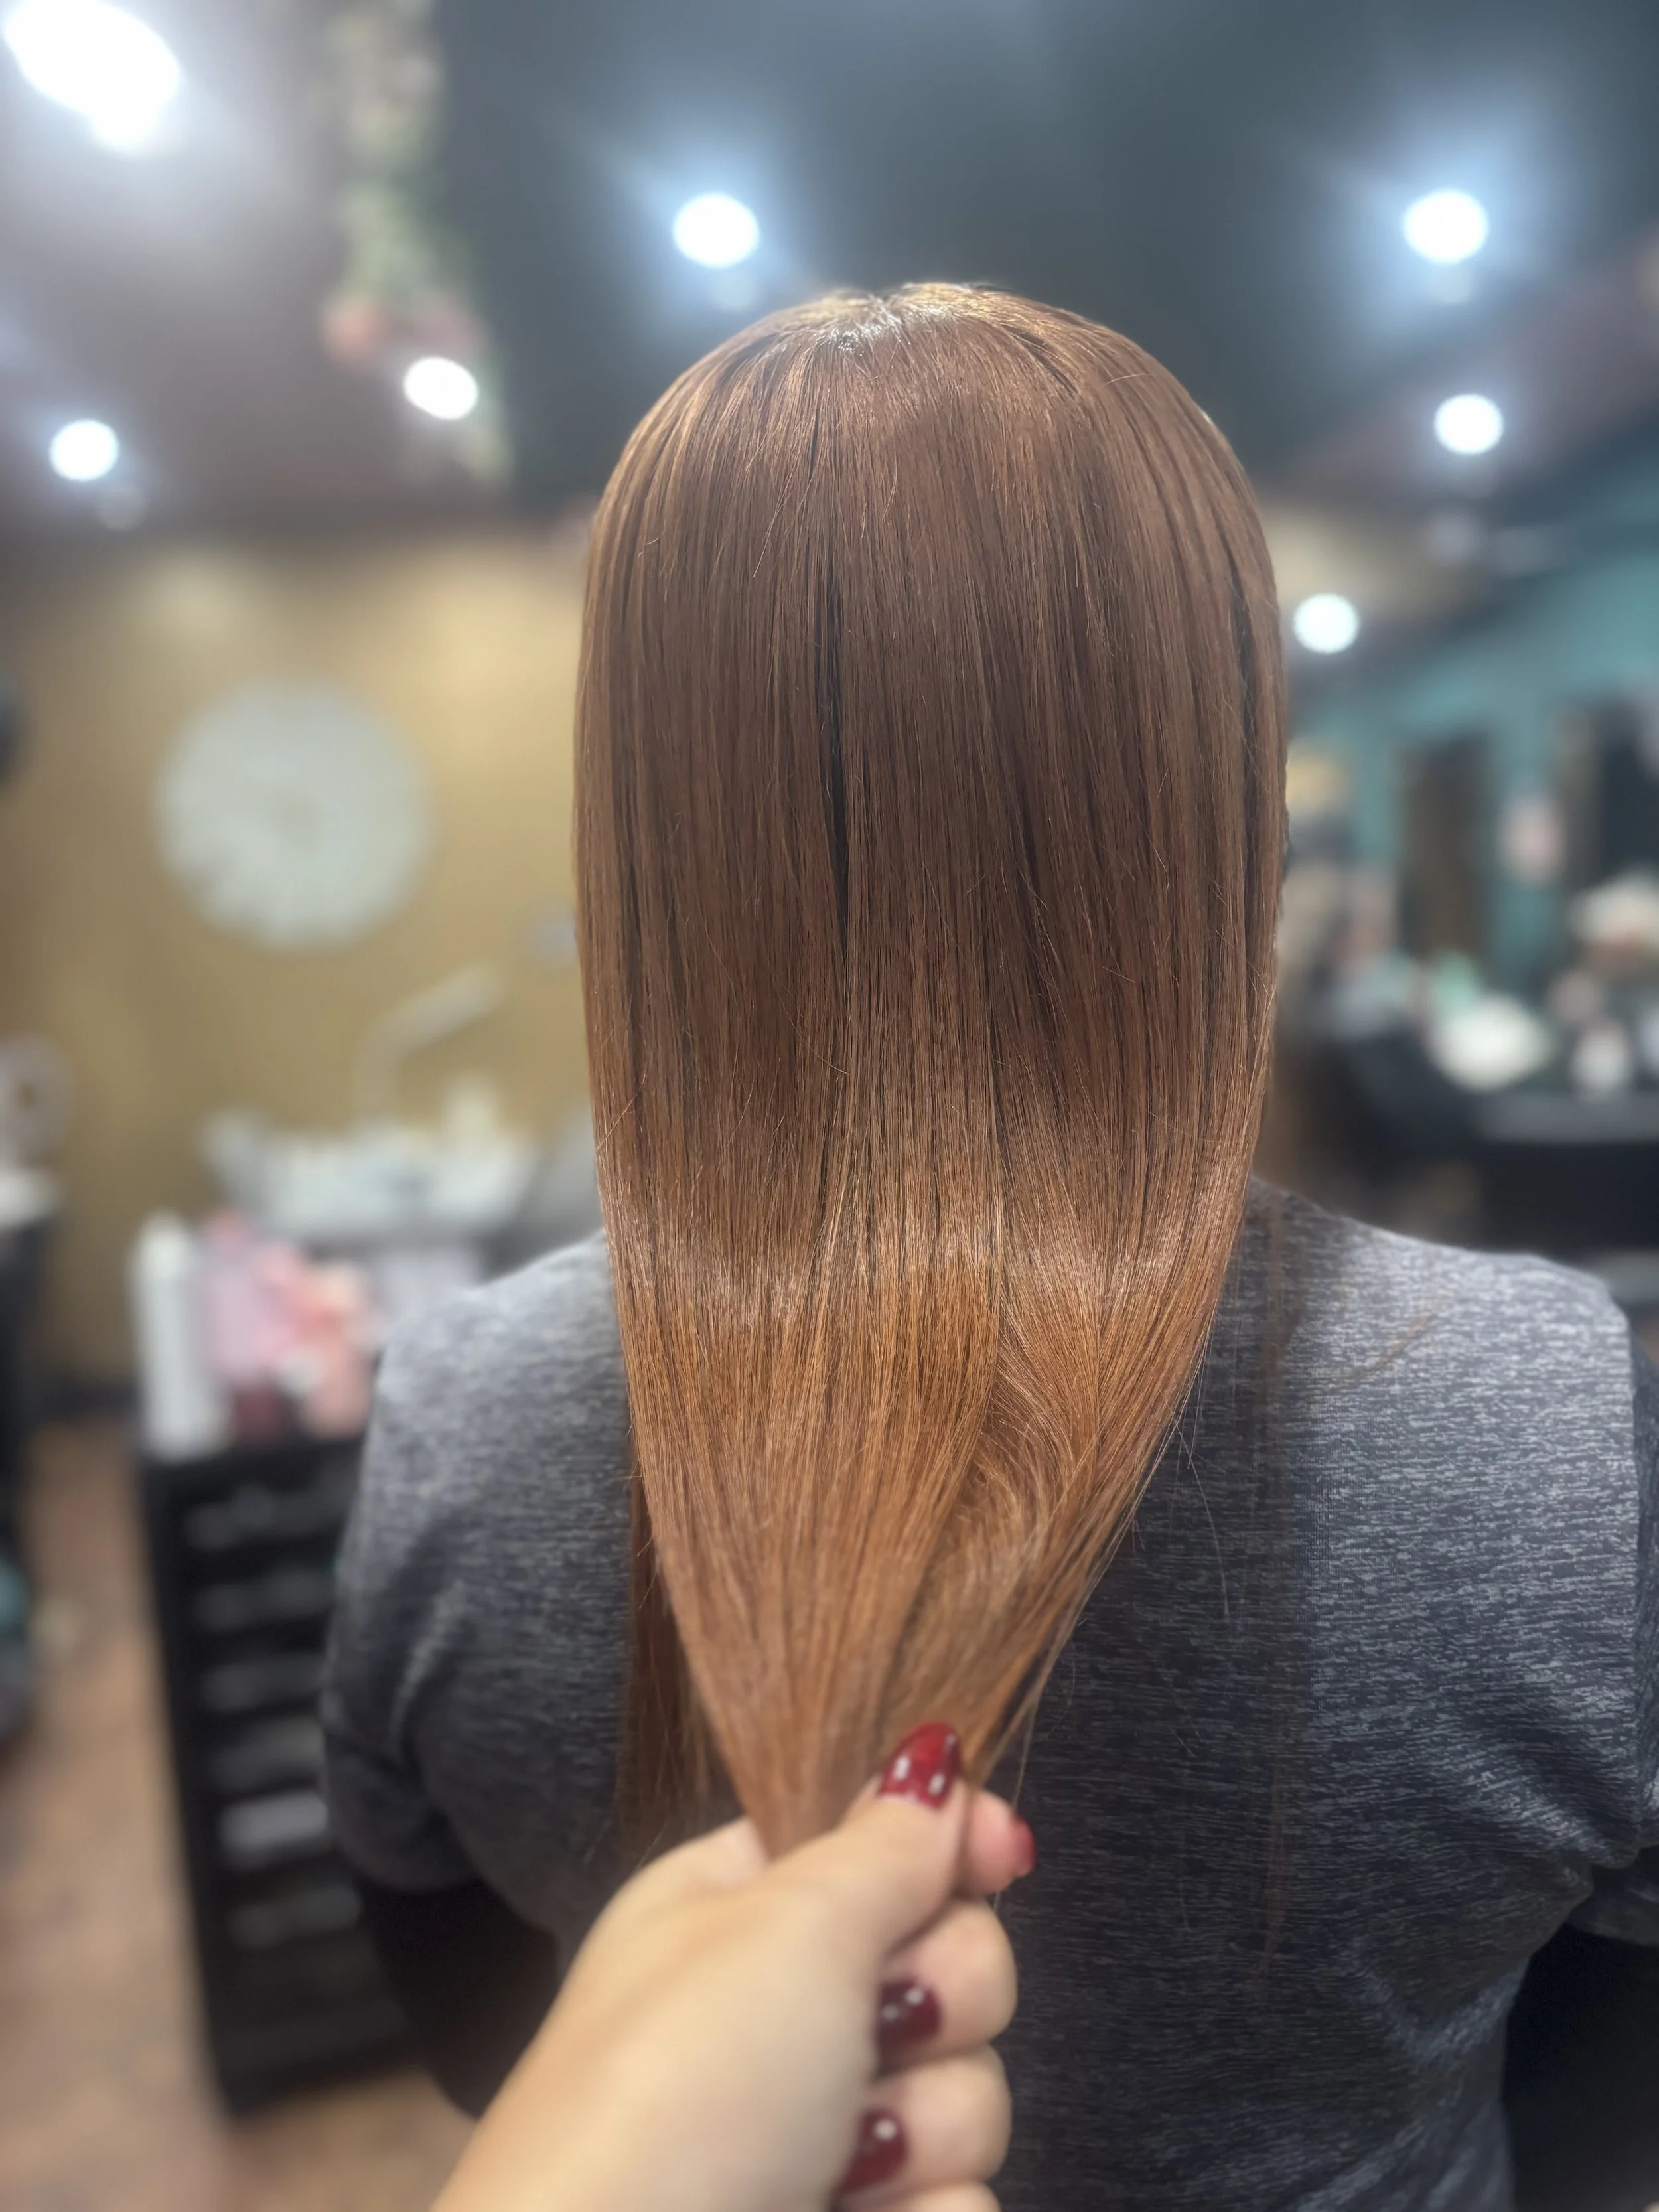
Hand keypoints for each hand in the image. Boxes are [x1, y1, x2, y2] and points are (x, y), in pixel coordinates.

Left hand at [433, 1722, 1031, 2211]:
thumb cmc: (673, 2096)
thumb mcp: (783, 1927)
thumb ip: (883, 1843)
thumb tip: (932, 1760)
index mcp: (740, 1908)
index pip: (881, 1841)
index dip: (951, 1841)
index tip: (1000, 1855)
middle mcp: (784, 2012)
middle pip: (955, 1963)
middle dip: (940, 2001)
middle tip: (870, 2031)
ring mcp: (822, 2131)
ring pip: (971, 2093)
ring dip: (922, 2126)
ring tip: (835, 2159)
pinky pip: (962, 2201)